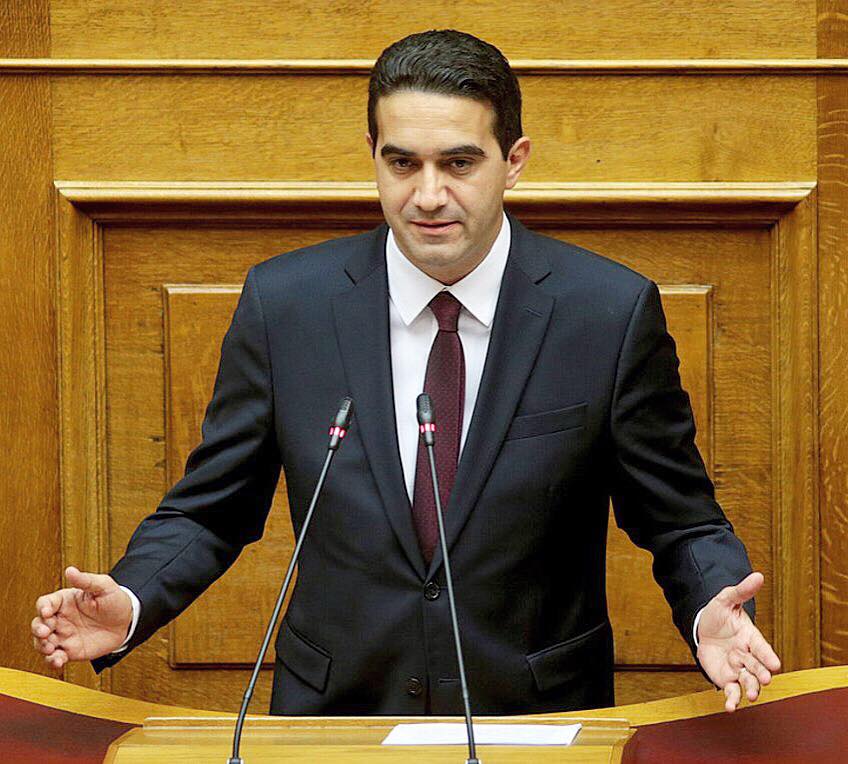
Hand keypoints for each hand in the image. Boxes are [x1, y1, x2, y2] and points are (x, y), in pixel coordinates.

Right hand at [31, 566, 132, 669]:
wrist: (127, 622)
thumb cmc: (115, 601)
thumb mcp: (104, 586)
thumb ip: (86, 580)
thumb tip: (70, 570)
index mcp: (65, 601)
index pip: (45, 603)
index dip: (43, 607)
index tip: (47, 612)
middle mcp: (60, 619)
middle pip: (38, 623)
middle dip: (38, 628)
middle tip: (46, 632)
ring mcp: (63, 636)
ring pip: (41, 642)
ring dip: (41, 646)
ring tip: (50, 648)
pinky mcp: (70, 651)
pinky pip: (55, 657)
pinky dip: (52, 661)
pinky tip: (59, 660)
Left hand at [696, 571, 780, 711]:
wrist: (703, 628)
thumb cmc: (719, 614)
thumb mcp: (726, 600)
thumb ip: (741, 591)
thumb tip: (758, 575)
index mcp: (750, 638)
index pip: (761, 647)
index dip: (768, 655)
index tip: (775, 664)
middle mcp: (748, 656)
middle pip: (757, 667)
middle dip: (761, 673)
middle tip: (764, 679)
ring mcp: (738, 669)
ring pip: (748, 681)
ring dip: (751, 689)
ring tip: (751, 695)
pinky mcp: (726, 679)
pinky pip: (731, 691)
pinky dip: (732, 700)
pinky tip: (730, 707)